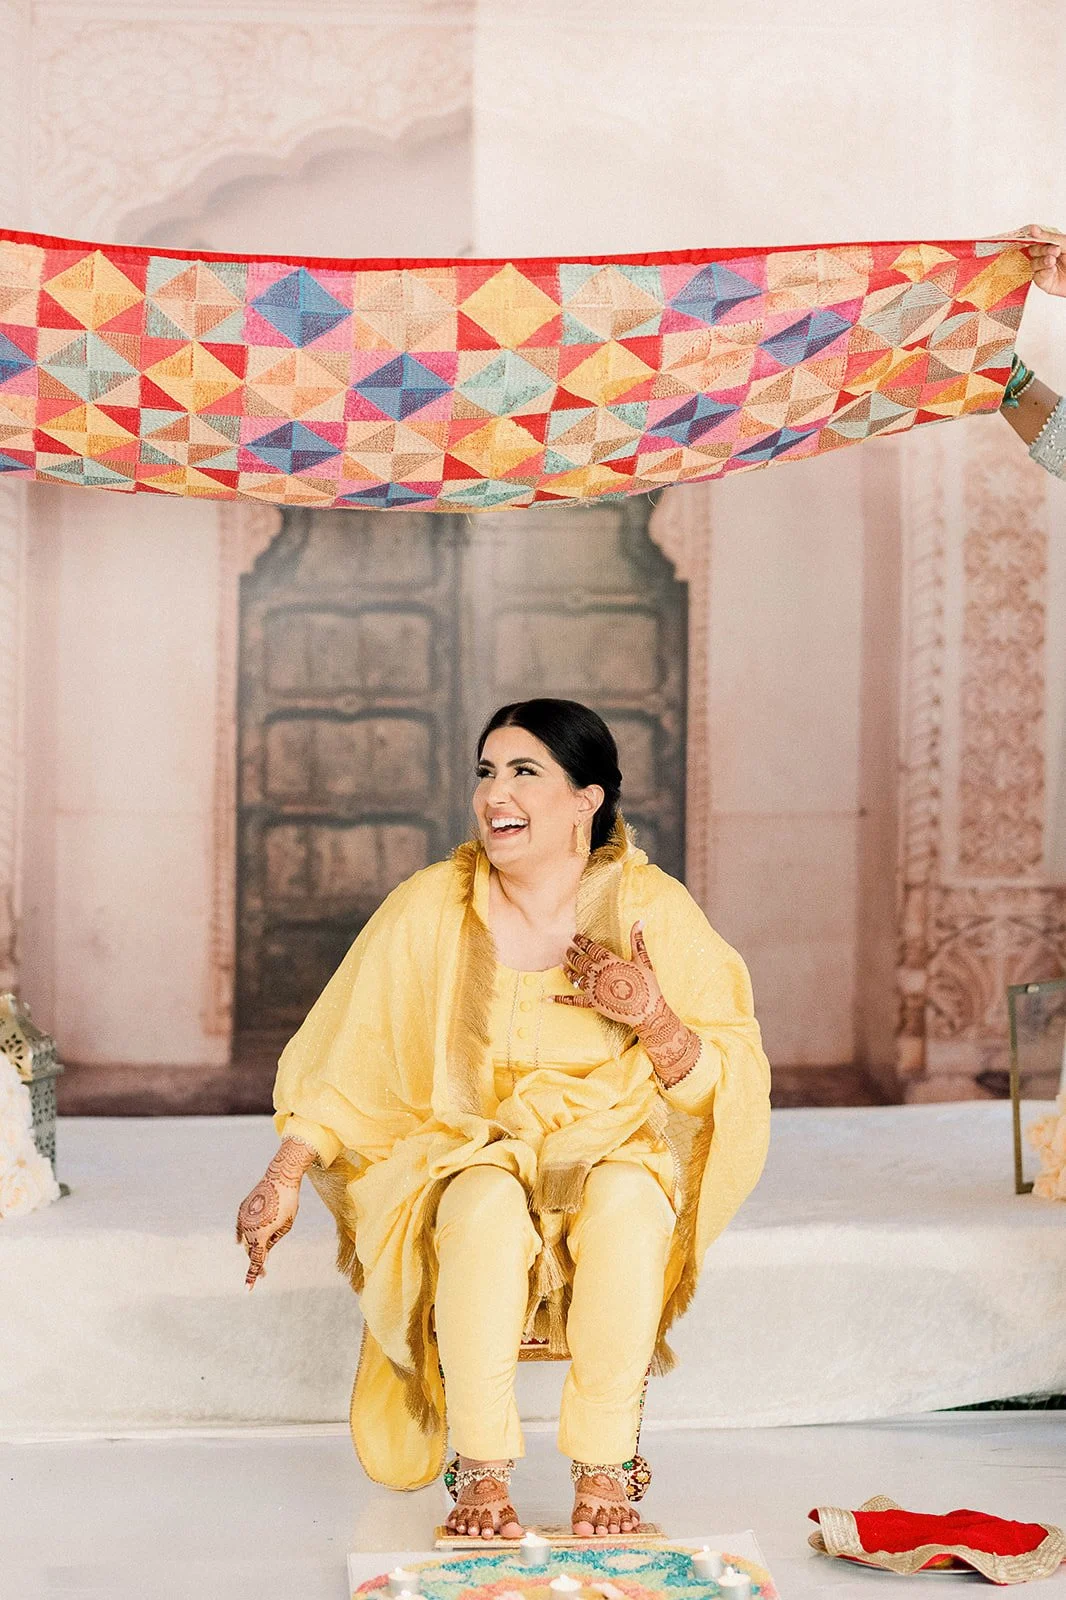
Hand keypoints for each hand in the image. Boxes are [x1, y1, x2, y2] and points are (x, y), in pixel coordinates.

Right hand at [235, 1137, 314, 1288]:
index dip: (252, 1276)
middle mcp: (248, 1228)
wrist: (281, 1177)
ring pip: (247, 1238)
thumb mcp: (286, 1226)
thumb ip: (273, 1241)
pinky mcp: (242, 1209)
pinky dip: (243, 1234)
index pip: (256, 1261)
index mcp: (261, 1235)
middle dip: (258, 1262)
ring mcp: (243, 1218)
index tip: (247, 1290)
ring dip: (255, 1243)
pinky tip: (240, 1243)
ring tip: (267, 1245)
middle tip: (265, 1274)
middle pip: (252, 1251)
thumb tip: (263, 1250)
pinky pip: (241, 1226)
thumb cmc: (289, 1203)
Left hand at [555, 922, 661, 1026]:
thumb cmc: (648, 985)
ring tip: (563, 965)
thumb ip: (637, 941)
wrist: (647, 1011)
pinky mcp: (592, 1003)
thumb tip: (639, 921)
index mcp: (610, 961)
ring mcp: (593, 988)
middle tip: (567, 949)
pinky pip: (572, 1000)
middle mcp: (598, 973)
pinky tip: (547, 998)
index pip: (591, 947)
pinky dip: (559, 999)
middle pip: (580, 960)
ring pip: (575, 977)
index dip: (582, 941)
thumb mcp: (643, 960)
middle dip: (573, 953)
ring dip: (568, 970)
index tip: (574, 936)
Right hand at [1013, 223, 1065, 296]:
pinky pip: (1037, 277)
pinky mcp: (1044, 282)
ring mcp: (1045, 269)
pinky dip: (1044, 272)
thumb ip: (1049, 237)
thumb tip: (1034, 229)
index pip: (1038, 239)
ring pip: (1034, 264)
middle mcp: (1047, 256)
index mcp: (1053, 244)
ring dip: (1042, 261)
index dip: (1034, 235)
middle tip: (1055, 250)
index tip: (1033, 231)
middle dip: (1042, 250)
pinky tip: (1052, 270)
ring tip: (1052, 260)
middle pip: (1033, 251)